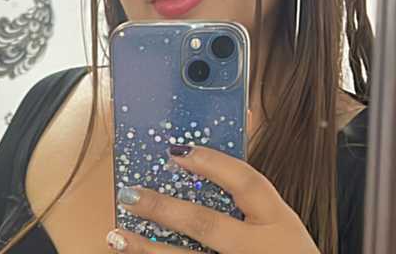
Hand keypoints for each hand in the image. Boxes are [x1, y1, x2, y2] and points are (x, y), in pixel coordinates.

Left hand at [105, 144, 318, 252]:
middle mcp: (261, 249)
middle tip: (130, 193)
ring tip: (117, 234)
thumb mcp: (279, 224)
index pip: (247, 183)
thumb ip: (248, 198)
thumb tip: (200, 157)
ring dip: (148, 248)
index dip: (212, 163)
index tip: (176, 151)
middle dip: (164, 208)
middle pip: (206, 225)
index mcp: (279, 222)